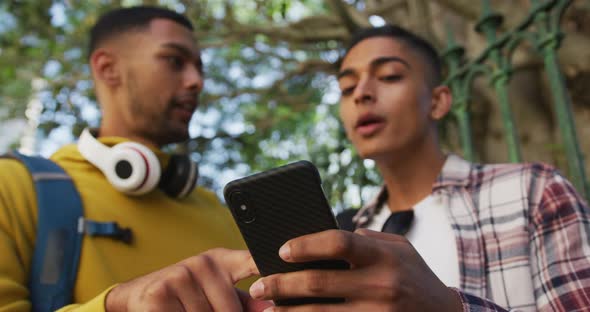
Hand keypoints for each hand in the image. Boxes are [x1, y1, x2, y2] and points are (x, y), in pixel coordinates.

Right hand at [105, 248, 272, 310]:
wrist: (137, 296)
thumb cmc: (183, 298)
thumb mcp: (214, 294)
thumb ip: (244, 301)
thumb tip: (271, 308)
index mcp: (220, 262)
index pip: (251, 261)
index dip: (266, 268)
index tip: (277, 280)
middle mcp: (202, 263)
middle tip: (201, 310)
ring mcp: (180, 276)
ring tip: (186, 311)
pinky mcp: (161, 294)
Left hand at [248, 229, 461, 311]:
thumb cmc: (415, 275)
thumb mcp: (400, 248)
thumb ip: (366, 239)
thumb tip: (327, 236)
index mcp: (383, 255)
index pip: (338, 242)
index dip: (306, 244)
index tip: (282, 250)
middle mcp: (380, 284)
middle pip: (319, 282)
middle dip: (283, 283)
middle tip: (259, 284)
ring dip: (288, 311)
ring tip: (266, 307)